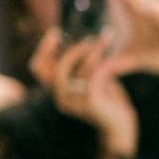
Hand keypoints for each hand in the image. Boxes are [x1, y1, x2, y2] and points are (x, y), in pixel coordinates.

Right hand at [30, 28, 137, 152]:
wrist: (121, 126)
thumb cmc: (106, 98)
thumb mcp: (90, 77)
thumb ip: (81, 63)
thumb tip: (82, 36)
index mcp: (56, 90)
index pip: (38, 68)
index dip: (43, 48)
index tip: (56, 32)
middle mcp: (60, 98)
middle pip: (52, 69)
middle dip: (71, 51)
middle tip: (88, 39)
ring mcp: (74, 102)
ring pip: (76, 70)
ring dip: (91, 52)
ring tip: (103, 40)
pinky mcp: (90, 102)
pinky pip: (93, 74)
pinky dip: (102, 62)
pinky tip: (111, 56)